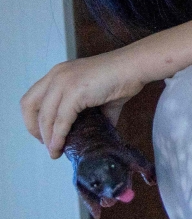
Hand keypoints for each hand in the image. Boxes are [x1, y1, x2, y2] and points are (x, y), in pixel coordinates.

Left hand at [21, 50, 144, 158]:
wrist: (135, 66)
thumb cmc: (123, 76)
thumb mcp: (99, 94)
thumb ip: (95, 112)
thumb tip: (100, 132)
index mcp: (59, 73)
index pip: (32, 97)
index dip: (33, 118)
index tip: (44, 133)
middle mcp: (56, 76)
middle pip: (29, 106)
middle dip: (34, 129)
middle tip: (46, 143)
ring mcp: (63, 83)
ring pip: (45, 117)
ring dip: (47, 138)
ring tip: (55, 152)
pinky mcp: (74, 92)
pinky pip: (61, 121)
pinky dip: (59, 136)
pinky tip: (61, 146)